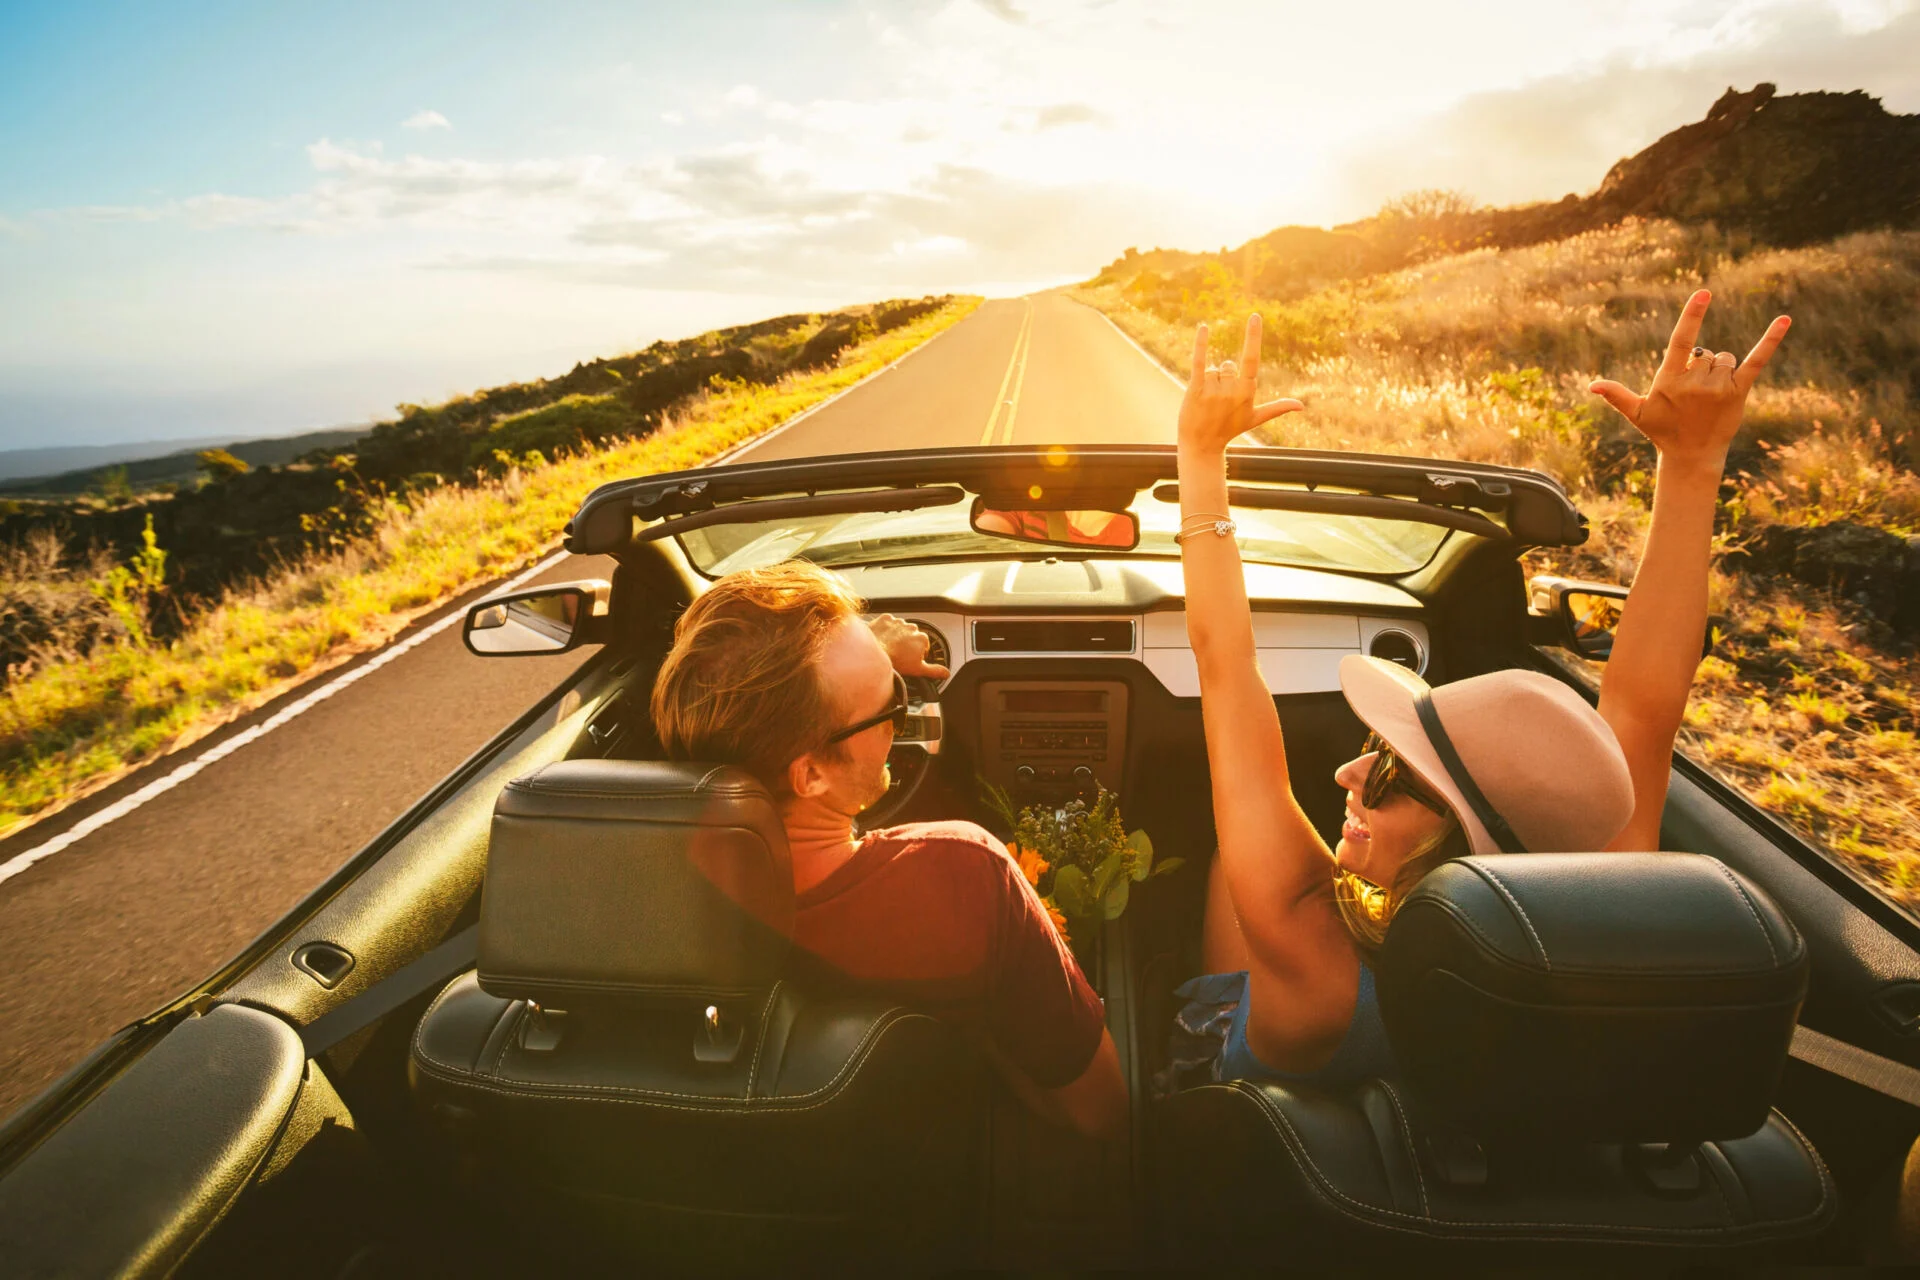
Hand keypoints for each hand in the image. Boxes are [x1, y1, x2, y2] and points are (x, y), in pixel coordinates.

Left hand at [867, 614, 948, 679]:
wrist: (873, 654)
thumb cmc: (895, 662)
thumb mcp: (918, 670)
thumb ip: (935, 671)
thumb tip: (946, 673)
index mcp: (921, 638)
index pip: (923, 645)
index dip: (916, 653)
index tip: (909, 658)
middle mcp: (911, 627)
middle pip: (911, 635)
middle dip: (907, 643)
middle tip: (899, 654)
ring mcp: (898, 622)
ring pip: (900, 628)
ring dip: (896, 635)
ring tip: (890, 646)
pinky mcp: (885, 619)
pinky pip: (888, 622)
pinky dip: (886, 628)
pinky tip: (883, 638)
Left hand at [1177, 314, 1303, 455]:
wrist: (1201, 445)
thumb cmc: (1229, 430)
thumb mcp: (1255, 418)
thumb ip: (1277, 408)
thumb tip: (1302, 406)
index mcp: (1247, 392)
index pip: (1252, 358)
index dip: (1253, 336)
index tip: (1255, 316)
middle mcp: (1231, 390)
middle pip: (1228, 366)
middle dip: (1223, 377)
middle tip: (1217, 401)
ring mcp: (1213, 390)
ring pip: (1213, 369)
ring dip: (1209, 380)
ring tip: (1206, 402)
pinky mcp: (1195, 389)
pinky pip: (1199, 361)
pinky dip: (1201, 344)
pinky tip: (1204, 327)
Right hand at [1589, 289, 1789, 472]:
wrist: (1692, 457)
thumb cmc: (1663, 431)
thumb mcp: (1638, 413)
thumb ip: (1617, 395)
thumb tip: (1592, 385)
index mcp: (1670, 380)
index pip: (1681, 341)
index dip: (1692, 315)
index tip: (1704, 292)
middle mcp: (1696, 382)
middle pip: (1705, 353)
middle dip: (1701, 366)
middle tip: (1694, 395)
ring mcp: (1719, 387)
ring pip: (1725, 358)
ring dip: (1720, 369)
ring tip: (1710, 395)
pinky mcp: (1739, 392)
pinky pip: (1756, 360)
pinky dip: (1771, 340)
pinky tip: (1785, 319)